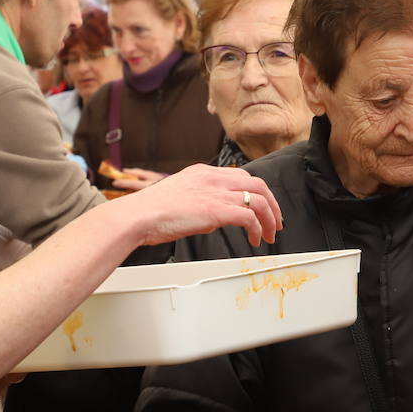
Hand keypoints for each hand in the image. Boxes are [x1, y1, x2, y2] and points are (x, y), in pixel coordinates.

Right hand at [121, 164, 282, 247]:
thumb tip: (210, 215)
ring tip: (269, 235)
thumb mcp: (179, 196)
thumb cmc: (150, 212)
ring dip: (269, 219)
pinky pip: (249, 216)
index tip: (261, 207)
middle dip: (272, 204)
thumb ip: (198, 199)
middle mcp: (213, 178)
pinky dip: (257, 228)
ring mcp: (216, 193)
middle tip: (275, 222)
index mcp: (203, 172)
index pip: (241, 176)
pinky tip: (254, 239)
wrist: (137, 216)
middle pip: (258, 184)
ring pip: (259, 199)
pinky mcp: (217, 210)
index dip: (256, 193)